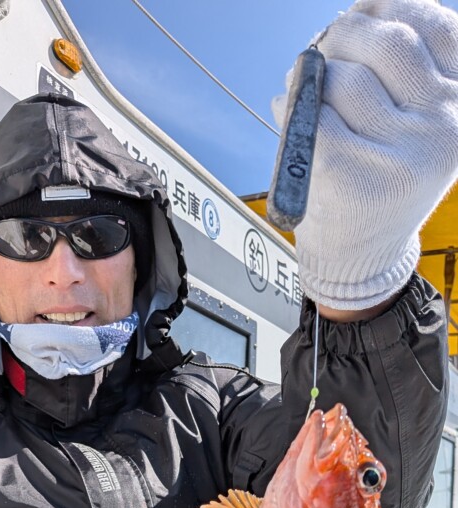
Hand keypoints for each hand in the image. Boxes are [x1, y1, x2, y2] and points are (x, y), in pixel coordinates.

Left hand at [272, 0, 457, 311]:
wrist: (360, 256)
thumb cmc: (379, 174)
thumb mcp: (412, 118)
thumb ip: (405, 63)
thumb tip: (368, 5)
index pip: (434, 25)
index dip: (391, 9)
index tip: (367, 15)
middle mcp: (443, 129)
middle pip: (386, 41)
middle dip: (344, 37)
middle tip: (324, 50)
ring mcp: (401, 157)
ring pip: (342, 78)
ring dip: (311, 77)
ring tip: (309, 98)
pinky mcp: (355, 179)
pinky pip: (310, 118)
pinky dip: (291, 111)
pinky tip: (292, 122)